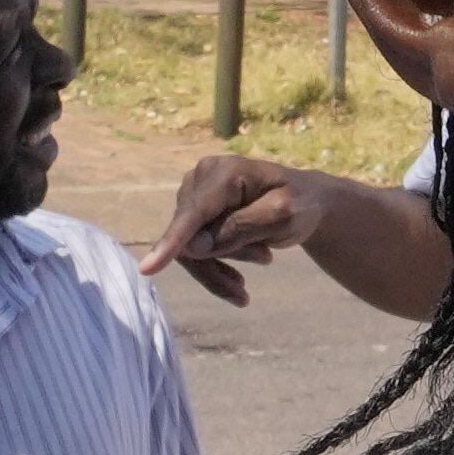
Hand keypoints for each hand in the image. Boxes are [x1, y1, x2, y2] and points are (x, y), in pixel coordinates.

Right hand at [155, 147, 309, 301]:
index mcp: (224, 172)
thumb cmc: (299, 204)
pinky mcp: (196, 213)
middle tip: (267, 260)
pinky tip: (239, 282)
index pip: (194, 213)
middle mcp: (200, 178)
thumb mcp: (282, 217)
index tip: (148, 269)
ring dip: (222, 265)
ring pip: (190, 248)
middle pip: (190, 235)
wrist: (305, 201)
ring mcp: (195, 195)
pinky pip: (194, 250)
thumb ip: (240, 228)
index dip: (172, 242)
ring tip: (265, 260)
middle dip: (224, 257)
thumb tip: (194, 247)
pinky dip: (217, 268)